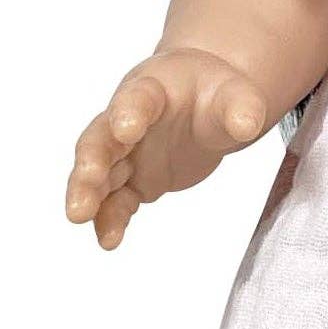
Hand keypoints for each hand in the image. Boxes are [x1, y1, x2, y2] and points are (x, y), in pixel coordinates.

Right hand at [64, 47, 268, 248]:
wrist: (208, 105)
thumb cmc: (216, 93)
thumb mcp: (236, 94)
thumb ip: (242, 107)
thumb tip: (248, 124)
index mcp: (153, 88)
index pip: (138, 97)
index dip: (130, 111)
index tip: (126, 128)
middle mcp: (128, 120)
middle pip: (100, 137)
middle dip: (92, 159)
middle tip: (88, 179)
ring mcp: (127, 153)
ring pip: (99, 172)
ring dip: (88, 192)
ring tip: (79, 216)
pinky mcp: (134, 180)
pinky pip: (117, 200)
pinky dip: (111, 219)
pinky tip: (109, 240)